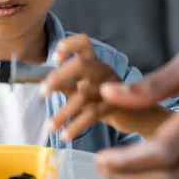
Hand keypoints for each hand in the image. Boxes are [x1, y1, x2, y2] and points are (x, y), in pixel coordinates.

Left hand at [40, 34, 170, 140]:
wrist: (137, 115)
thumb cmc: (104, 98)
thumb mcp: (84, 88)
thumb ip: (66, 84)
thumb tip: (41, 82)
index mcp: (93, 62)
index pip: (83, 43)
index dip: (68, 46)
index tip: (55, 58)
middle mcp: (102, 70)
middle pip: (80, 65)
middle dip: (59, 77)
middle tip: (41, 92)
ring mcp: (111, 87)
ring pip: (84, 95)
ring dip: (63, 112)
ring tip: (50, 127)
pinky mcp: (115, 106)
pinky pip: (93, 114)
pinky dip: (76, 126)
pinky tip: (66, 135)